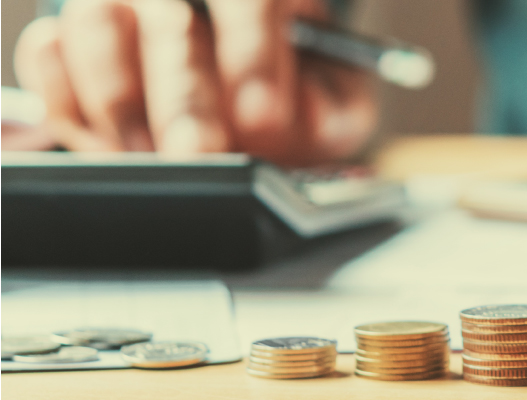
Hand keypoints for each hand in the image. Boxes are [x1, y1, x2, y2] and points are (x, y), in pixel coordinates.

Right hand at [12, 0, 377, 165]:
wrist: (247, 94)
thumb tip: (308, 115)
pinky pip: (47, 54)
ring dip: (123, 101)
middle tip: (202, 153)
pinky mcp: (63, 42)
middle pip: (169, 19)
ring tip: (153, 157)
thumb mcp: (331, 98)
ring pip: (95, 25)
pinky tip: (110, 140)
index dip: (255, 55)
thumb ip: (332, 107)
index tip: (262, 115)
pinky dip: (71, 97)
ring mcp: (115, 5)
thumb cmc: (288, 91)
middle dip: (184, 98)